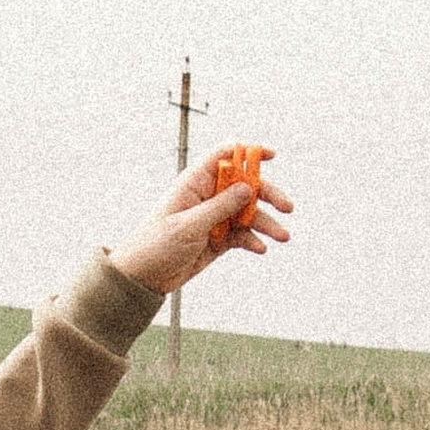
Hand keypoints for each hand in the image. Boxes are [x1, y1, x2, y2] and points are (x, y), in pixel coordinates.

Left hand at [112, 154, 294, 296]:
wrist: (142, 277)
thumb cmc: (156, 245)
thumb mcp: (189, 225)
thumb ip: (219, 206)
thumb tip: (248, 186)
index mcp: (195, 183)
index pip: (224, 155)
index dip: (249, 152)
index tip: (272, 156)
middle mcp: (207, 196)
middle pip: (245, 185)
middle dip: (268, 194)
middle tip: (287, 207)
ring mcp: (214, 218)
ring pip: (248, 213)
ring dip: (267, 223)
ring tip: (282, 237)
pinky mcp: (218, 239)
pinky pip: (242, 235)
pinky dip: (253, 240)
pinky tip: (259, 249)